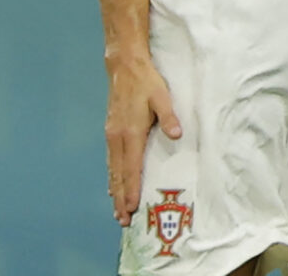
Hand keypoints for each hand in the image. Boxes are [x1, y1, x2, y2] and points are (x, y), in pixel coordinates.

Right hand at [104, 56, 181, 225]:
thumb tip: (176, 134)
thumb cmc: (146, 82)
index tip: (132, 207)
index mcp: (131, 132)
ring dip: (115, 191)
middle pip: (119, 174)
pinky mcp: (111, 132)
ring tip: (117, 211)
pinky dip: (112, 177)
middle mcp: (118, 138)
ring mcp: (112, 135)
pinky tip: (113, 186)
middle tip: (123, 220)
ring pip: (113, 170)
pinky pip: (111, 160)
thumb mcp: (161, 96)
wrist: (124, 67)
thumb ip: (168, 117)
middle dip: (121, 198)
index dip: (132, 189)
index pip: (131, 167)